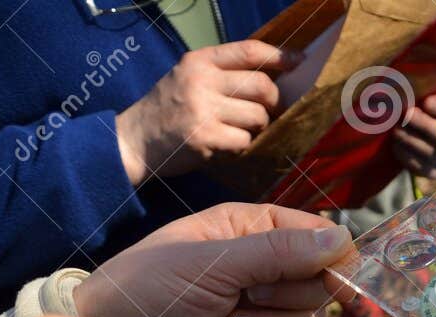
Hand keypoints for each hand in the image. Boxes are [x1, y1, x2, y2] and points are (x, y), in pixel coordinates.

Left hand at [72, 202, 355, 316]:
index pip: (317, 236)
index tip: (342, 282)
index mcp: (250, 230)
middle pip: (319, 286)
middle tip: (244, 301)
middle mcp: (261, 268)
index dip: (335, 258)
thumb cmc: (144, 290)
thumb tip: (340, 239)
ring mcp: (260, 312)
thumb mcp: (208, 263)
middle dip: (286, 300)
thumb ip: (276, 252)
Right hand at [116, 40, 297, 184]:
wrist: (136, 140)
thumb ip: (223, 73)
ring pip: (258, 116)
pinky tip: (224, 144)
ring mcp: (203, 109)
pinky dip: (241, 146)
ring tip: (238, 129)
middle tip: (267, 110)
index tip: (299, 60)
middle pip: (262, 85)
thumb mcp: (189, 77)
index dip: (280, 55)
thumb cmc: (169, 109)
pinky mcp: (205, 137)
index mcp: (199, 60)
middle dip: (273, 101)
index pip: (249, 50)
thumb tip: (272, 75)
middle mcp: (201, 80)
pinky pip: (244, 141)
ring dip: (257, 127)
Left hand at [393, 95, 435, 178]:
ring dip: (411, 140)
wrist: (422, 135)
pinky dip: (406, 154)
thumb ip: (431, 96)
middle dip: (424, 124)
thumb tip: (419, 96)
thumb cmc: (429, 111)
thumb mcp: (435, 99)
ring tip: (397, 128)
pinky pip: (420, 167)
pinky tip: (396, 143)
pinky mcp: (433, 173)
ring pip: (431, 154)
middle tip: (407, 114)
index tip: (427, 101)